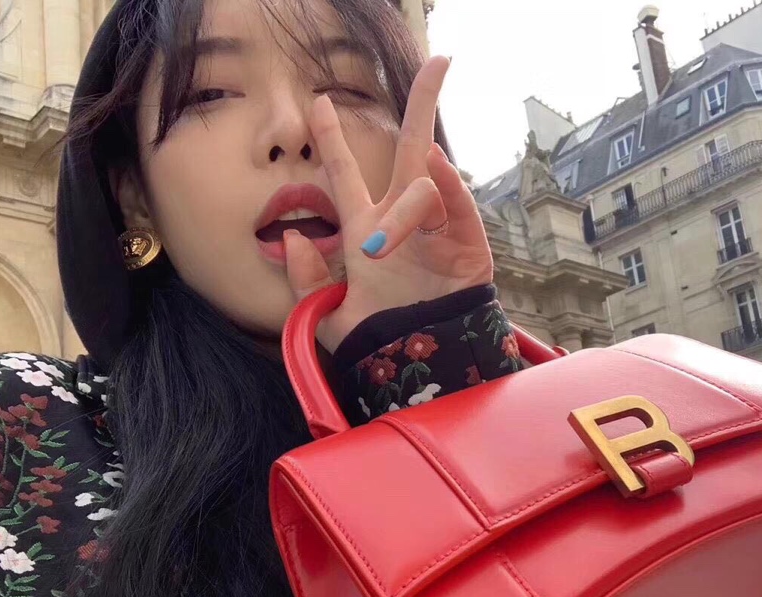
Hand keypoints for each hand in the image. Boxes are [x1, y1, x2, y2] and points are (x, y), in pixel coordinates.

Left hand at [284, 56, 494, 352]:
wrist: (421, 370)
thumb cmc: (379, 343)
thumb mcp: (328, 318)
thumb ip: (307, 284)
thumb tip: (294, 241)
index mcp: (366, 230)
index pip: (346, 175)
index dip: (333, 139)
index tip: (318, 102)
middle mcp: (403, 219)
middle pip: (408, 147)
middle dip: (423, 103)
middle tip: (438, 61)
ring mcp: (437, 227)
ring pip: (421, 185)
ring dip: (398, 214)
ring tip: (378, 251)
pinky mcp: (467, 242)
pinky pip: (456, 202)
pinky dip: (447, 182)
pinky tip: (436, 164)